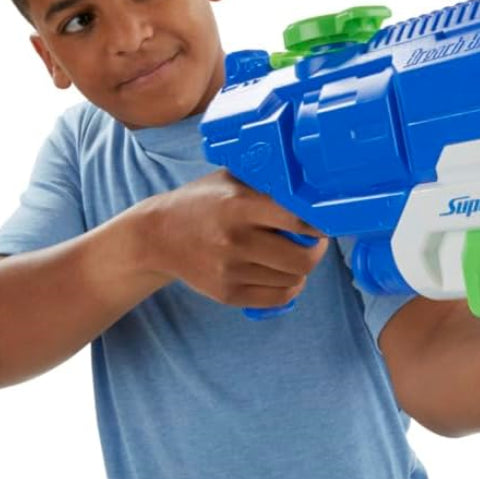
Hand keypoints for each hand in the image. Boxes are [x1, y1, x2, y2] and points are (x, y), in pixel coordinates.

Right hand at [143, 170, 328, 307]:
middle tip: (312, 242)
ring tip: (288, 254)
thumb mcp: (231, 180)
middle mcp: (235, 240)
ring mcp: (230, 271)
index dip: (319, 224)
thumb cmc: (202, 203)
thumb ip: (269, 185)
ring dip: (299, 269)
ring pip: (294, 280)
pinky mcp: (226, 294)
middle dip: (315, 251)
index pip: (298, 219)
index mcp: (239, 205)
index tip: (322, 223)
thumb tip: (315, 192)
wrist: (157, 236)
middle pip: (303, 260)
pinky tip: (281, 274)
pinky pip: (278, 298)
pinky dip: (289, 288)